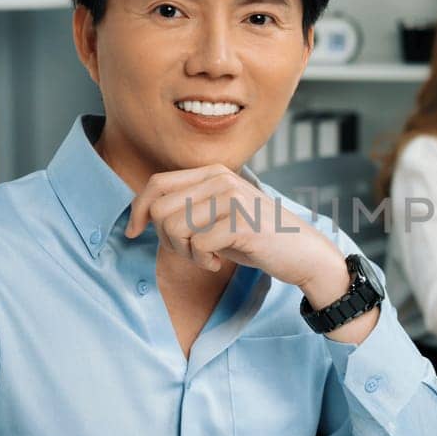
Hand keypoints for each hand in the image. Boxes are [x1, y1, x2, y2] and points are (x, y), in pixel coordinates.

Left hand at [124, 164, 349, 308]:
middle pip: (161, 209)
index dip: (138, 210)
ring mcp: (232, 198)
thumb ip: (187, 209)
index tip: (134, 233)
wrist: (302, 252)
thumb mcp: (218, 216)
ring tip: (205, 257)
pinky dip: (203, 261)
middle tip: (189, 252)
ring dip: (185, 252)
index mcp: (212, 172)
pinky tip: (218, 263)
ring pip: (175, 228)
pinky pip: (198, 245)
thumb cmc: (256, 237)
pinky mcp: (241, 221)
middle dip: (165, 239)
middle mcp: (220, 179)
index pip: (157, 184)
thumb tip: (142, 216)